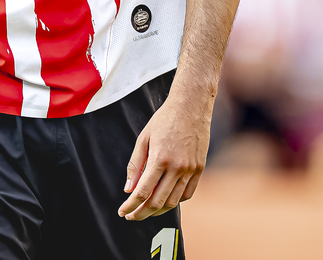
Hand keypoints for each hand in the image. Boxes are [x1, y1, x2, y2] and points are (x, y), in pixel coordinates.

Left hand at [117, 92, 211, 220]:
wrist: (191, 106)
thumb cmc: (164, 119)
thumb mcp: (144, 137)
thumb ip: (135, 164)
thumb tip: (128, 189)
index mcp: (160, 158)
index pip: (142, 192)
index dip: (131, 206)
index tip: (122, 212)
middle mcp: (177, 167)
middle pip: (157, 202)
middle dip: (142, 213)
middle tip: (132, 215)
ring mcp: (190, 169)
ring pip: (173, 201)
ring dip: (158, 210)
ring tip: (146, 210)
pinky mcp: (200, 169)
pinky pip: (188, 193)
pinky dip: (176, 201)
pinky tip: (166, 199)